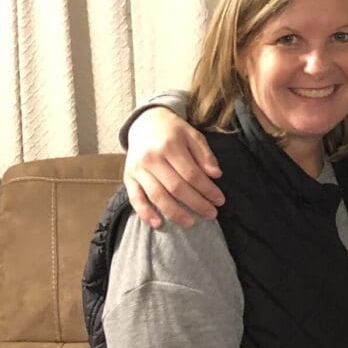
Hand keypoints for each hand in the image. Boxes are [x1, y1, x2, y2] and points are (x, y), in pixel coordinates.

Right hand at [124, 106, 224, 228]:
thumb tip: (216, 175)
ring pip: (157, 196)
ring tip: (191, 223)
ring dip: (174, 213)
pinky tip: (158, 224)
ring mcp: (138, 169)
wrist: (145, 123)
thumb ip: (205, 154)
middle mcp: (152, 158)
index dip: (207, 189)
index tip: (219, 200)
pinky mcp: (128, 178)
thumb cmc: (173, 131)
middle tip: (211, 214)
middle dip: (196, 203)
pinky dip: (145, 213)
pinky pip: (135, 199)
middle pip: (176, 187)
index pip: (192, 174)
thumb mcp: (193, 135)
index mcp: (170, 145)